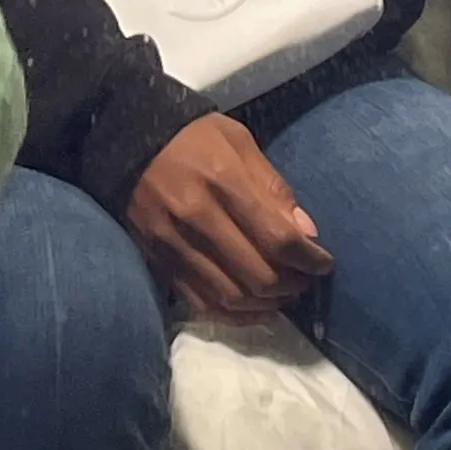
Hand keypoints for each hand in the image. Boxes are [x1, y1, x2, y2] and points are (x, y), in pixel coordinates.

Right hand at [126, 114, 333, 323]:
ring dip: (267, 304)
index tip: (324, 264)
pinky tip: (252, 307)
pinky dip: (233, 314)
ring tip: (283, 295)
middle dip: (292, 285)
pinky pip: (201, 303)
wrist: (126, 137)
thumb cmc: (193, 135)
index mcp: (222, 179)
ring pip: (231, 296)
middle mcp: (197, 216)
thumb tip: (307, 233)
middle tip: (306, 280)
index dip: (309, 259)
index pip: (277, 237)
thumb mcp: (239, 142)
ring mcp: (173, 243)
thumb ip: (273, 187)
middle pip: (257, 274)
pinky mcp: (157, 260)